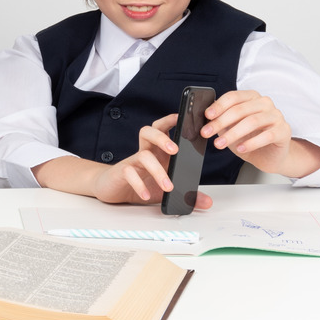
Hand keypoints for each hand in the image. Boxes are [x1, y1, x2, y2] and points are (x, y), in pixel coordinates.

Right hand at [88, 114, 212, 207]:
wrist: (112, 189)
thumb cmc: (141, 183)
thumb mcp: (166, 190)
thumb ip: (186, 194)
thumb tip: (208, 202)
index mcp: (157, 151)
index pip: (162, 129)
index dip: (170, 120)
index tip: (183, 117)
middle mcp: (144, 152)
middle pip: (149, 132)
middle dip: (162, 137)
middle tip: (176, 150)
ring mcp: (132, 161)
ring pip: (142, 154)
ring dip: (157, 170)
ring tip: (168, 186)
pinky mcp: (121, 172)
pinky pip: (129, 173)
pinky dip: (139, 184)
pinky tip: (146, 194)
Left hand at [201, 90, 319, 177]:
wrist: (270, 156)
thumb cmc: (250, 138)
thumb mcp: (231, 128)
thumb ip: (221, 120)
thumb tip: (206, 119)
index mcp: (251, 97)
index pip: (233, 97)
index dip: (218, 106)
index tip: (207, 116)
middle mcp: (265, 103)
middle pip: (240, 109)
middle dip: (220, 122)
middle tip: (207, 133)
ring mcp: (276, 116)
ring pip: (252, 122)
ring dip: (233, 134)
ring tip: (220, 144)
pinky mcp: (284, 130)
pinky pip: (267, 135)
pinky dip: (251, 143)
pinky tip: (241, 148)